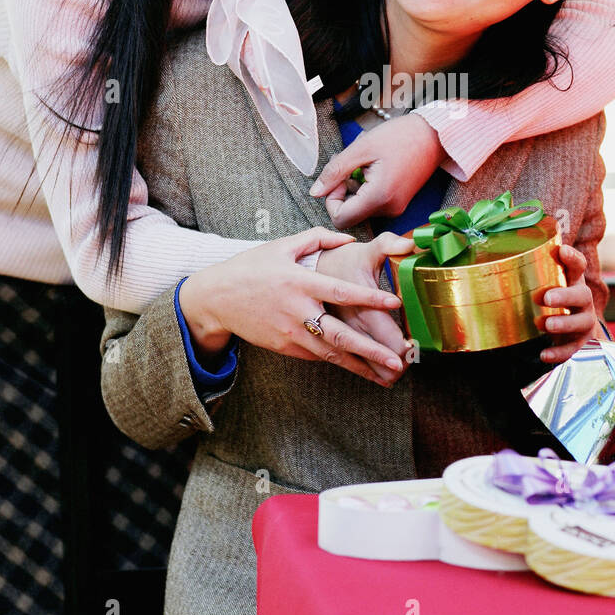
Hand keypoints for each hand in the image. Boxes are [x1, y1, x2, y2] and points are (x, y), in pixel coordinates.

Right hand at [178, 227, 407, 387]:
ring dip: (360, 365)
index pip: (341, 291)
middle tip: (398, 361)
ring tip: (387, 376)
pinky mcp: (284, 347)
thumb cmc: (251, 267)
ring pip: (331, 354)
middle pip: (340, 335)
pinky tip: (358, 364)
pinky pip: (316, 355)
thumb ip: (317, 238)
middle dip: (372, 350)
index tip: (394, 303)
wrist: (216, 298)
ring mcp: (290, 333)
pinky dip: (338, 359)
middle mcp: (297, 311)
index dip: (369, 298)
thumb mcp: (282, 245)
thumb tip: (349, 238)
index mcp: (300, 282)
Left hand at [309, 113, 445, 229]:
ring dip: (355, 187)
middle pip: (351, 214)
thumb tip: (315, 192)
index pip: (340, 218)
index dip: (331, 200)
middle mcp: (389, 209)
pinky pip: (374, 202)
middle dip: (343, 191)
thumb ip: (335, 171)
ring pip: (361, 207)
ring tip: (364, 162)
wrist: (436, 134)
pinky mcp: (399, 202)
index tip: (339, 177)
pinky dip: (366, 187)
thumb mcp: (361, 148)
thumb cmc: (400, 136)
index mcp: (379, 198)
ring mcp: (396, 207)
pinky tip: (373, 166)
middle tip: (350, 165)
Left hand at [538, 243, 602, 362]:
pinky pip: (573, 349)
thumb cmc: (551, 297)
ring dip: (563, 323)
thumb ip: (527, 267)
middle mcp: (582, 300)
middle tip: (546, 298)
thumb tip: (494, 245)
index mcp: (573, 281)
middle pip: (582, 295)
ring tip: (544, 324)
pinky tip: (544, 355)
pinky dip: (560, 353)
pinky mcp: (579, 342)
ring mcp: (583, 321)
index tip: (561, 250)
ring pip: (581, 322)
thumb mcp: (543, 282)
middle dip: (565, 296)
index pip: (578, 266)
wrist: (568, 327)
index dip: (572, 258)